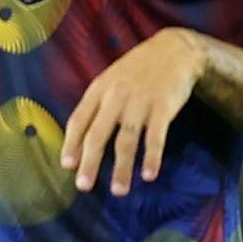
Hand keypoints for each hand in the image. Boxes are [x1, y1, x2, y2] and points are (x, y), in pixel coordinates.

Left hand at [64, 30, 205, 195]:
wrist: (175, 50)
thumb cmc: (140, 68)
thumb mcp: (112, 78)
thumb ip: (98, 103)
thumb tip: (83, 135)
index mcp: (99, 89)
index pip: (79, 120)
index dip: (71, 143)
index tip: (67, 165)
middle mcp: (116, 97)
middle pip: (98, 134)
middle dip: (90, 162)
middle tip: (84, 186)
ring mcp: (140, 103)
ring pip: (126, 140)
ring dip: (122, 168)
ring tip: (119, 191)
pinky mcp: (163, 108)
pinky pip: (155, 137)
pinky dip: (152, 157)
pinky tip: (149, 174)